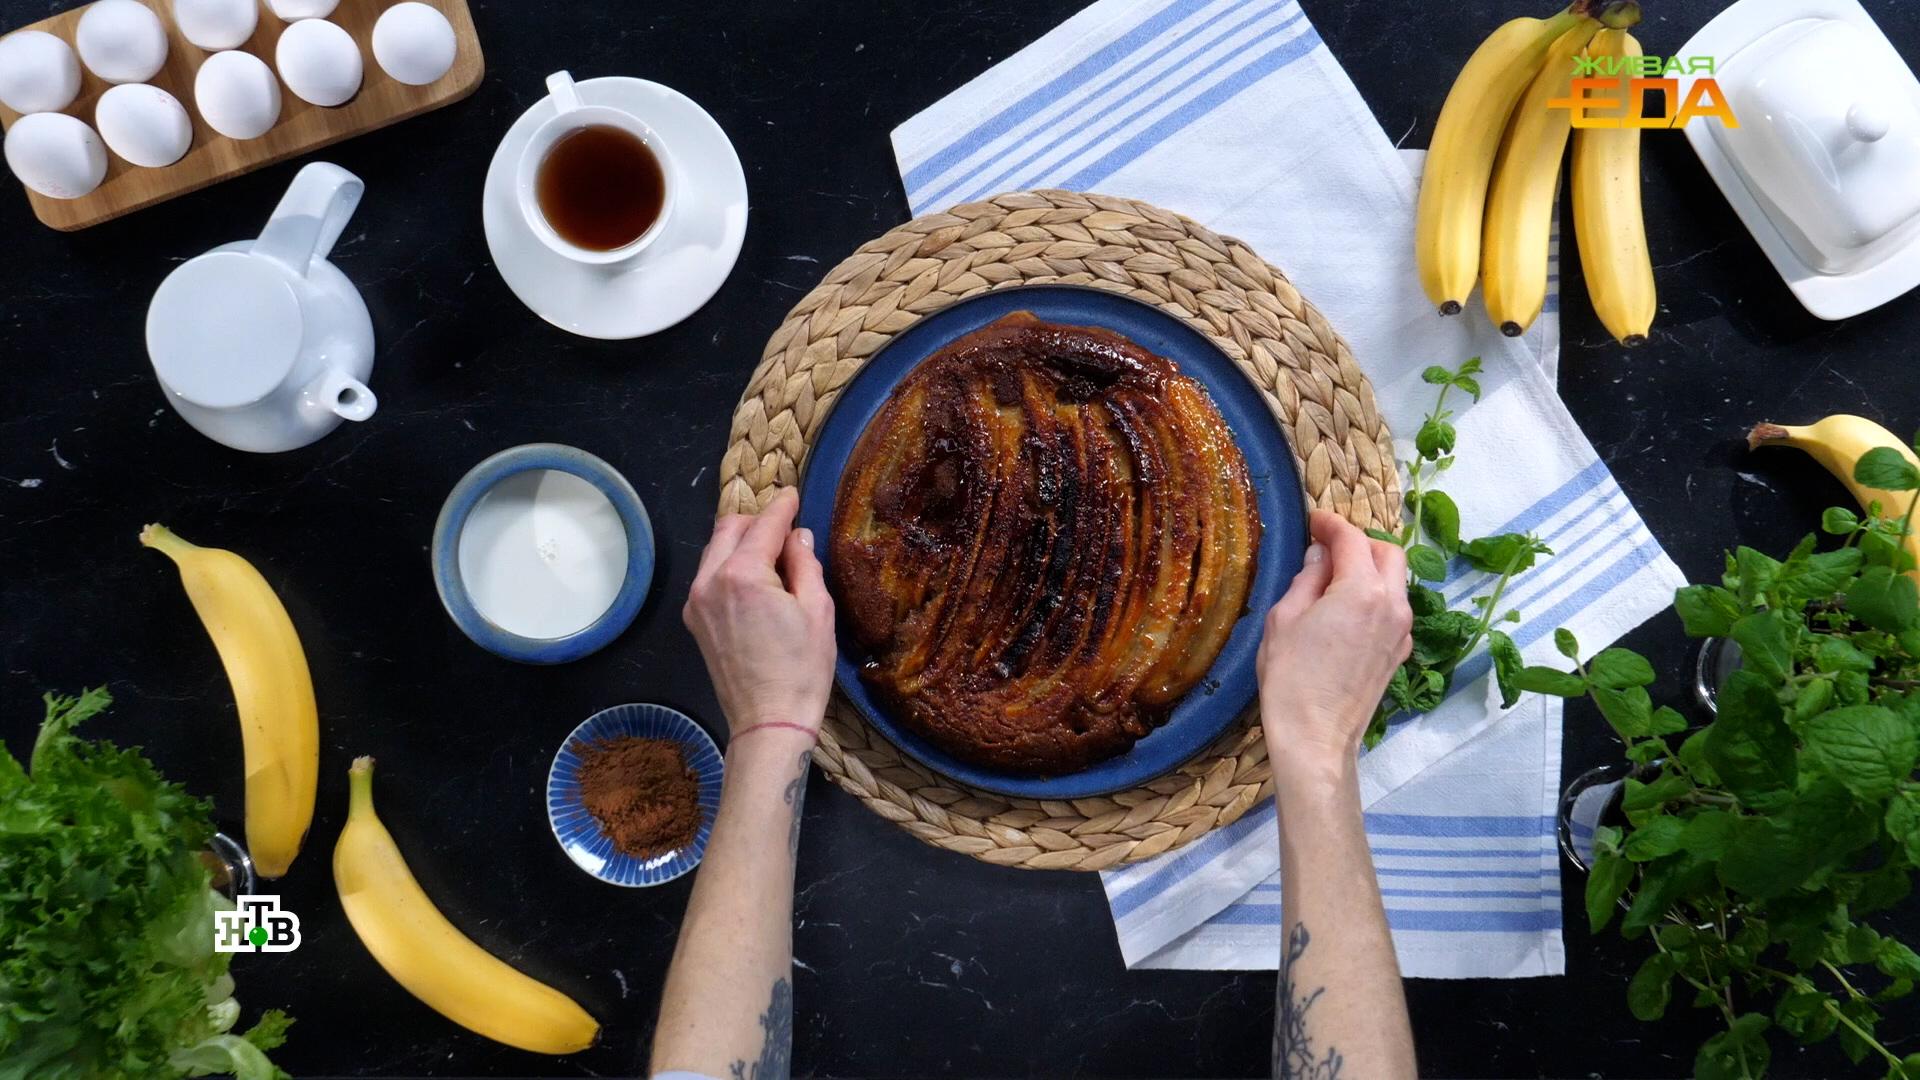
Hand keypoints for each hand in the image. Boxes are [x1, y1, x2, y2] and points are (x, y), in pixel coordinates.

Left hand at [683, 489, 835, 737]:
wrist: (769, 722)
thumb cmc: (801, 671)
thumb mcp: (818, 611)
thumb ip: (805, 564)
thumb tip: (797, 537)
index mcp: (743, 576)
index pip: (764, 526)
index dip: (783, 507)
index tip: (793, 494)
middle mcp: (710, 582)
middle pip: (729, 528)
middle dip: (757, 521)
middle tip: (786, 527)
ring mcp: (696, 602)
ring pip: (715, 550)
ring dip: (742, 542)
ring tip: (774, 555)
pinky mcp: (695, 620)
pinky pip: (709, 575)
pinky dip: (730, 565)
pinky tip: (756, 580)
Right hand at [1257, 509, 1412, 769]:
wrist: (1316, 737)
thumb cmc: (1291, 679)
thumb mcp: (1284, 618)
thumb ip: (1307, 579)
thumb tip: (1319, 559)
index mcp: (1362, 591)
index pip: (1352, 539)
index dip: (1330, 524)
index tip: (1313, 522)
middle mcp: (1393, 606)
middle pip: (1388, 553)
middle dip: (1360, 543)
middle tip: (1327, 549)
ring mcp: (1401, 632)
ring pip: (1395, 581)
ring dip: (1369, 570)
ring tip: (1332, 581)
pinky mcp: (1399, 653)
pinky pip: (1393, 609)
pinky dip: (1374, 597)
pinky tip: (1344, 611)